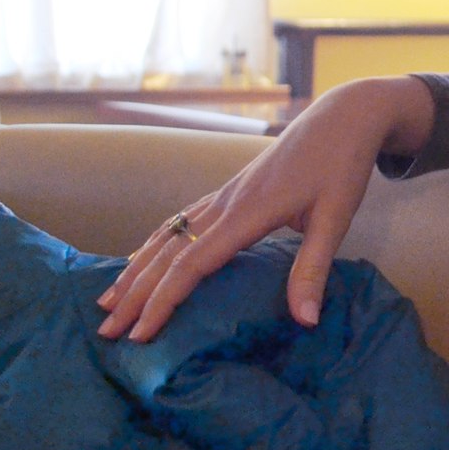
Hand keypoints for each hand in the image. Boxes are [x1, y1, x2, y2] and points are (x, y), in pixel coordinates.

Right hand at [95, 75, 436, 341]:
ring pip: (167, 235)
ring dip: (134, 270)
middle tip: (106, 332)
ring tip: (107, 302)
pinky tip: (141, 260)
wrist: (342, 116)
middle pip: (168, 253)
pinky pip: (179, 221)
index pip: (192, 264)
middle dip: (135, 293)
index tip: (141, 333)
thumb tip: (305, 321)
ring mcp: (223, 195)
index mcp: (247, 213)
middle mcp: (225, 203)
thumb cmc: (341, 165)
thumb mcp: (336, 217)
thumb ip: (314, 268)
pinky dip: (153, 245)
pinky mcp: (228, 192)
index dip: (163, 300)